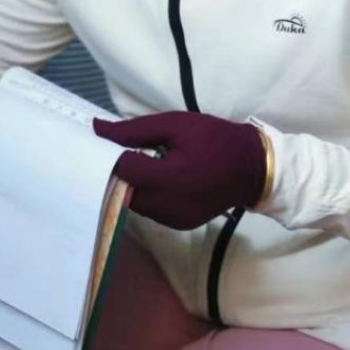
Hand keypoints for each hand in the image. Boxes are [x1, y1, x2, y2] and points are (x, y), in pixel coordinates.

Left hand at [93, 111, 267, 230]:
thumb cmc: (214, 139)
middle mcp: (168, 207)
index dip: (107, 155)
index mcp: (168, 179)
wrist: (252, 167)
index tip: (103, 141)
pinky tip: (152, 176)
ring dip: (130, 184)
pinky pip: (151, 211)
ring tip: (136, 161)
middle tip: (116, 150)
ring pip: (135, 204)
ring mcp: (173, 220)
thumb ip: (134, 129)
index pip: (121, 170)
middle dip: (116, 172)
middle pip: (123, 192)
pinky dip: (145, 195)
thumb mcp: (175, 124)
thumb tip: (97, 128)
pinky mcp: (179, 225)